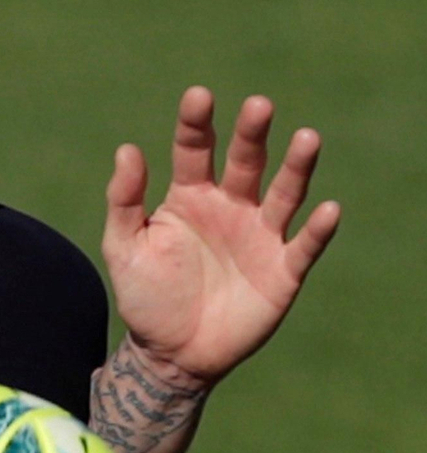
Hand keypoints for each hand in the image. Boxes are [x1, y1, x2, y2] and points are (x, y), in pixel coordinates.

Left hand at [103, 88, 339, 386]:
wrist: (170, 355)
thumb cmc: (146, 298)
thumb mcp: (125, 248)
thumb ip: (124, 201)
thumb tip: (127, 149)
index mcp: (190, 196)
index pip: (195, 150)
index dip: (196, 124)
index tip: (198, 96)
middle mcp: (231, 206)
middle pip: (246, 161)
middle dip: (252, 134)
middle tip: (258, 106)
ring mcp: (260, 236)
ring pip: (285, 193)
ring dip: (297, 167)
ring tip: (307, 138)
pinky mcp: (283, 271)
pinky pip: (304, 245)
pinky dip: (317, 229)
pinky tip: (327, 209)